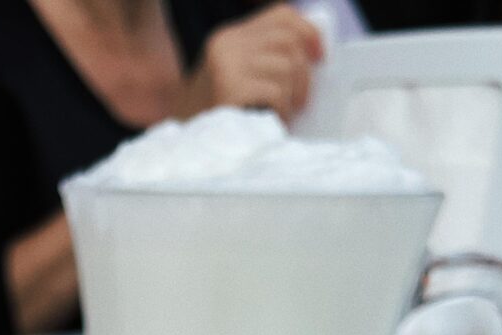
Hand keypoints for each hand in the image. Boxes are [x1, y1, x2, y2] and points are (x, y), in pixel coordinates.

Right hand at [176, 4, 323, 123]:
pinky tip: (270, 124)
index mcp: (228, 38)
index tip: (320, 56)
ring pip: (286, 67)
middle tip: (300, 101)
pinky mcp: (229, 89)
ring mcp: (226, 65)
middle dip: (303, 73)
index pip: (280, 16)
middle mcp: (226, 45)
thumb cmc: (214, 123)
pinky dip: (281, 111)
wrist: (180, 151)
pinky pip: (276, 92)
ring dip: (291, 97)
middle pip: (288, 40)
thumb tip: (311, 55)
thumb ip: (262, 62)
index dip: (308, 31)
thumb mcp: (234, 80)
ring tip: (279, 115)